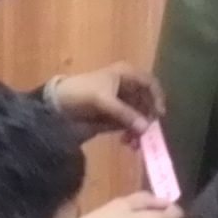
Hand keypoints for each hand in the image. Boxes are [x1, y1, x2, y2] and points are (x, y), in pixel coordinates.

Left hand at [47, 63, 162, 139]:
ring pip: (139, 116)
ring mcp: (122, 102)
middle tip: (145, 135)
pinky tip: (127, 142)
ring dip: (139, 129)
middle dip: (147, 119)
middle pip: (146, 103)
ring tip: (133, 143)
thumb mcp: (103, 100)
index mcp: (126, 74)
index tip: (159, 115)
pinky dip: (130, 133)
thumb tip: (146, 128)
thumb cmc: (81, 93)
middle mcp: (127, 86)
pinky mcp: (115, 116)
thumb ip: (125, 114)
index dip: (157, 98)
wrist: (57, 105)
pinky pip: (130, 125)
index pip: (150, 83)